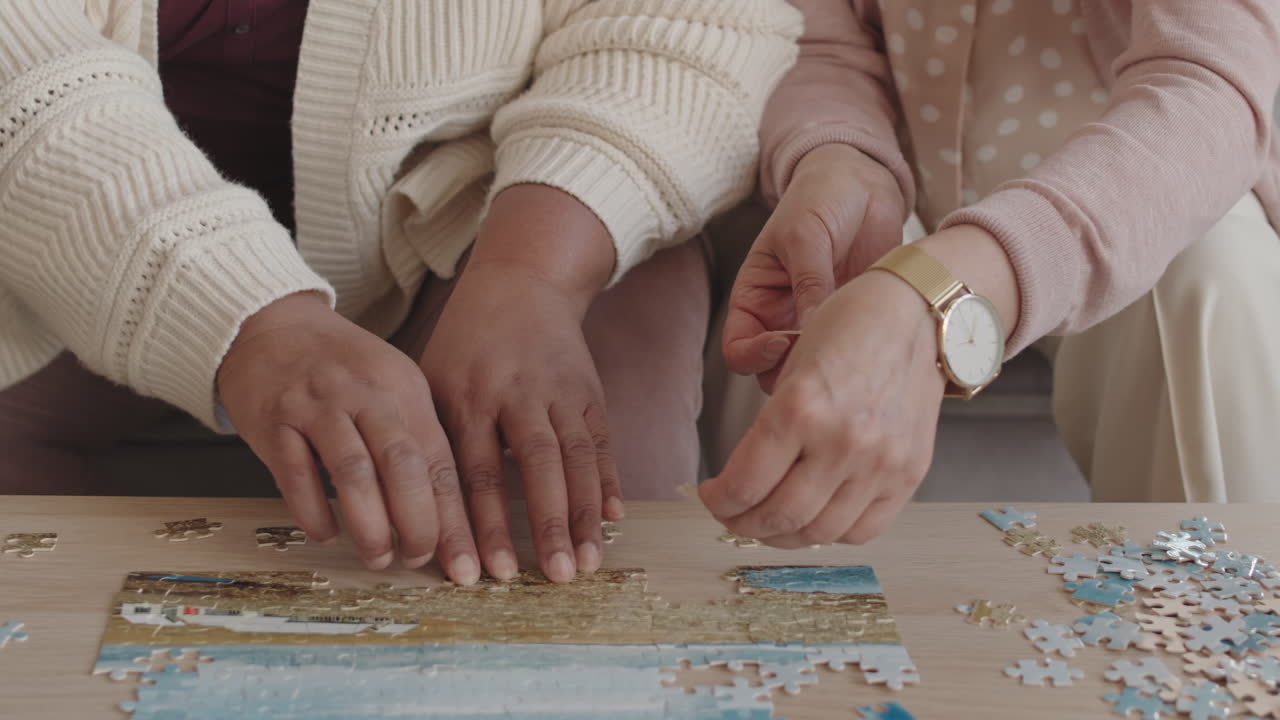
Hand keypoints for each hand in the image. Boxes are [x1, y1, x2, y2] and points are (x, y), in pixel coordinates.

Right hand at [217, 293, 469, 572]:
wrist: (269, 323)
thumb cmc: (339, 367)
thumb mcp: (391, 384)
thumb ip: (418, 437)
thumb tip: (449, 513)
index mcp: (405, 388)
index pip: (440, 460)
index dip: (454, 517)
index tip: (462, 560)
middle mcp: (366, 394)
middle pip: (404, 467)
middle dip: (417, 524)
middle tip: (418, 558)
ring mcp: (318, 405)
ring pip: (354, 473)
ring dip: (370, 525)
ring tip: (378, 557)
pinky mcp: (275, 420)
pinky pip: (297, 475)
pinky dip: (315, 512)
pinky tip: (327, 533)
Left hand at [420, 184, 622, 583]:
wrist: (522, 283)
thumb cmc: (465, 345)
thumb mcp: (432, 378)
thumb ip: (433, 439)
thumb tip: (418, 515)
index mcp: (468, 395)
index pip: (475, 471)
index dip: (483, 524)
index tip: (484, 572)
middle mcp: (517, 393)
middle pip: (537, 465)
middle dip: (548, 524)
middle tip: (554, 577)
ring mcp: (559, 391)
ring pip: (577, 457)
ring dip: (584, 513)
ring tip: (587, 562)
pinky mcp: (589, 391)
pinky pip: (601, 442)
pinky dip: (608, 481)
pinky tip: (612, 520)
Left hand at [701, 270, 941, 546]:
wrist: (916, 314)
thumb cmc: (848, 330)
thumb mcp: (791, 368)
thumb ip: (769, 429)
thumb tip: (744, 484)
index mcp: (801, 407)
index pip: (745, 484)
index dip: (718, 501)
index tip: (712, 495)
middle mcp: (841, 440)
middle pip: (779, 516)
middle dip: (743, 523)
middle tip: (732, 515)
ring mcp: (879, 462)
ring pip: (818, 532)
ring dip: (783, 535)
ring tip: (769, 522)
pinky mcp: (908, 474)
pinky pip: (863, 530)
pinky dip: (831, 533)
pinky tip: (815, 518)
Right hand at [723, 143, 904, 391]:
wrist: (864, 183)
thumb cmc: (821, 199)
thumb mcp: (806, 236)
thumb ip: (809, 284)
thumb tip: (813, 330)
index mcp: (755, 299)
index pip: (738, 349)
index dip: (756, 355)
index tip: (785, 341)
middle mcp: (781, 319)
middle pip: (773, 371)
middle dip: (794, 368)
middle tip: (823, 348)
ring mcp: (817, 324)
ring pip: (812, 368)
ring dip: (826, 364)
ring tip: (849, 343)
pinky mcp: (852, 323)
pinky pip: (848, 353)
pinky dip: (857, 354)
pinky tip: (871, 336)